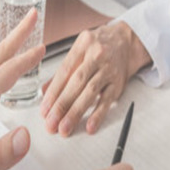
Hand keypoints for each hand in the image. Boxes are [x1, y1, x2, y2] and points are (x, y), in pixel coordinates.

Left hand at [40, 22, 150, 136]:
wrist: (125, 42)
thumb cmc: (98, 48)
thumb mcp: (79, 52)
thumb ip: (63, 72)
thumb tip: (45, 92)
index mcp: (82, 45)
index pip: (64, 72)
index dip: (53, 93)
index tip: (45, 109)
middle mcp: (96, 56)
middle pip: (76, 83)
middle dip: (61, 105)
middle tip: (51, 123)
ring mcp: (109, 70)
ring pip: (90, 93)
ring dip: (75, 112)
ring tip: (65, 127)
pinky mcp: (118, 83)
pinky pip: (107, 101)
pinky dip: (98, 115)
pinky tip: (89, 126)